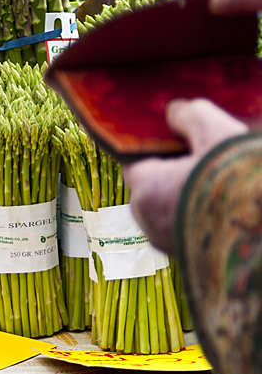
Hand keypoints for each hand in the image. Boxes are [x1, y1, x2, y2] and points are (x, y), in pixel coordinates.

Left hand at [123, 98, 247, 253]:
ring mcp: (173, 246)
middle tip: (206, 156)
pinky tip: (232, 203)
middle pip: (156, 186)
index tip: (175, 137)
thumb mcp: (217, 133)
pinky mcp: (197, 262)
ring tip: (224, 180)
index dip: (155, 147)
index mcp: (144, 191)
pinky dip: (207, 216)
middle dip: (177, 172)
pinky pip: (194, 229)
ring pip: (175, 210)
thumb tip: (174, 111)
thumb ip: (190, 115)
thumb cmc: (238, 180)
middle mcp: (150, 223)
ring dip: (194, 195)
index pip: (135, 161)